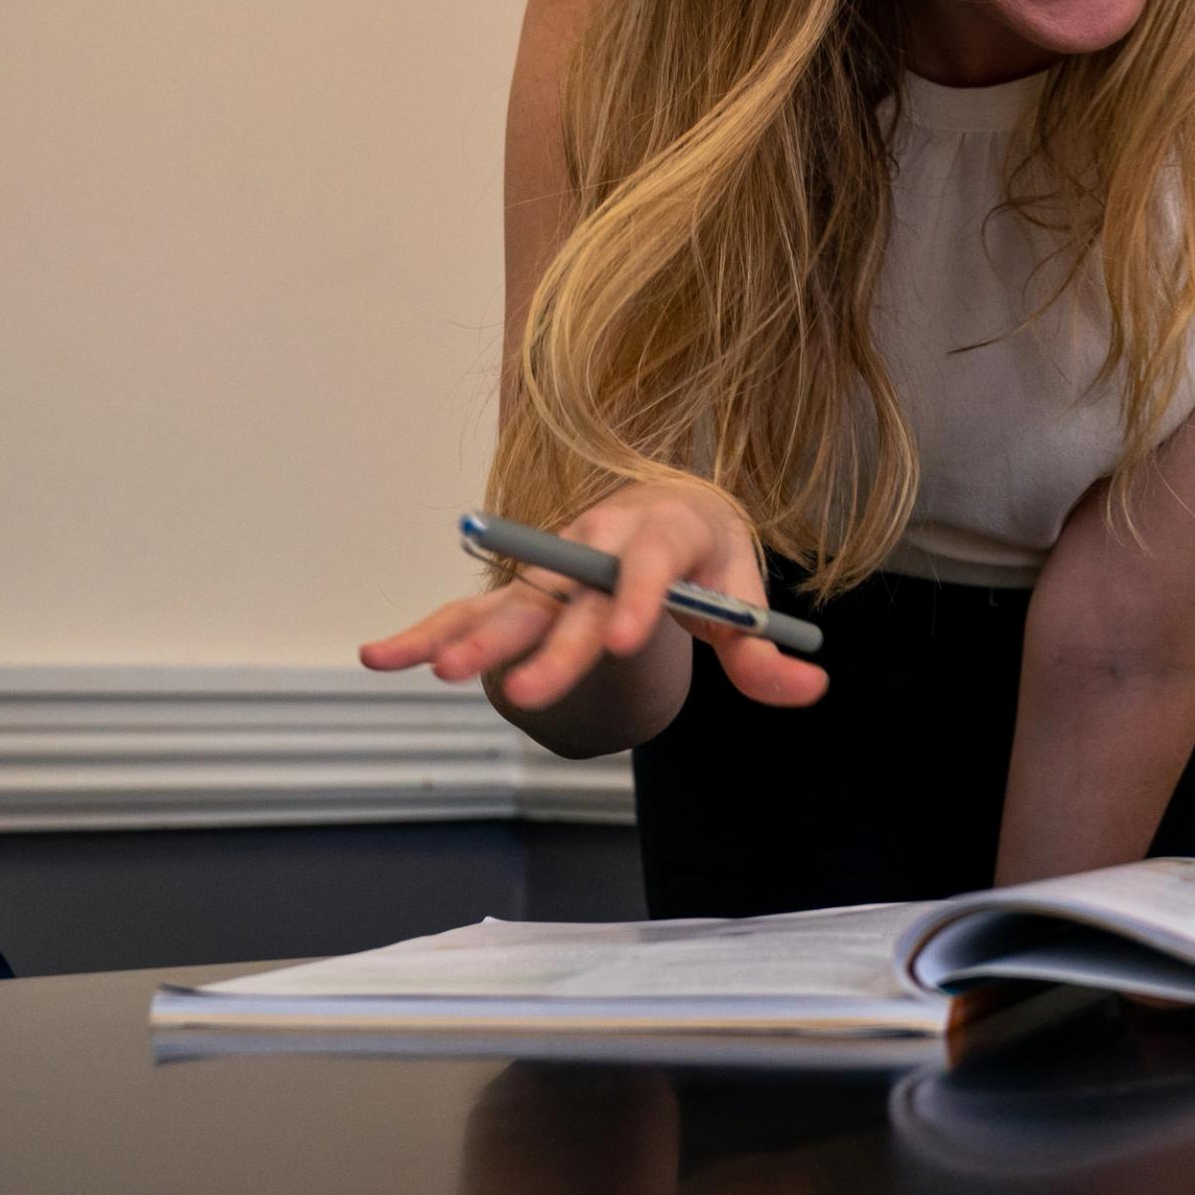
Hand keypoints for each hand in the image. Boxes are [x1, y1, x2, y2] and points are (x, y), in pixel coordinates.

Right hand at [359, 481, 824, 712]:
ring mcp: (555, 566)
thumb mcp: (747, 591)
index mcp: (664, 532)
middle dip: (544, 641)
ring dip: (467, 635)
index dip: (639, 598)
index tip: (623, 639)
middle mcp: (599, 544)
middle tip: (517, 691)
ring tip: (428, 673)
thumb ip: (765, 649)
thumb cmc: (710, 552)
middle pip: (570, 595)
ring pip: (508, 600)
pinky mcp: (524, 588)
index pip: (653, 564)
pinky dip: (427, 631)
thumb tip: (814, 688)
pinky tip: (381, 657)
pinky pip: (471, 610)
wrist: (670, 503)